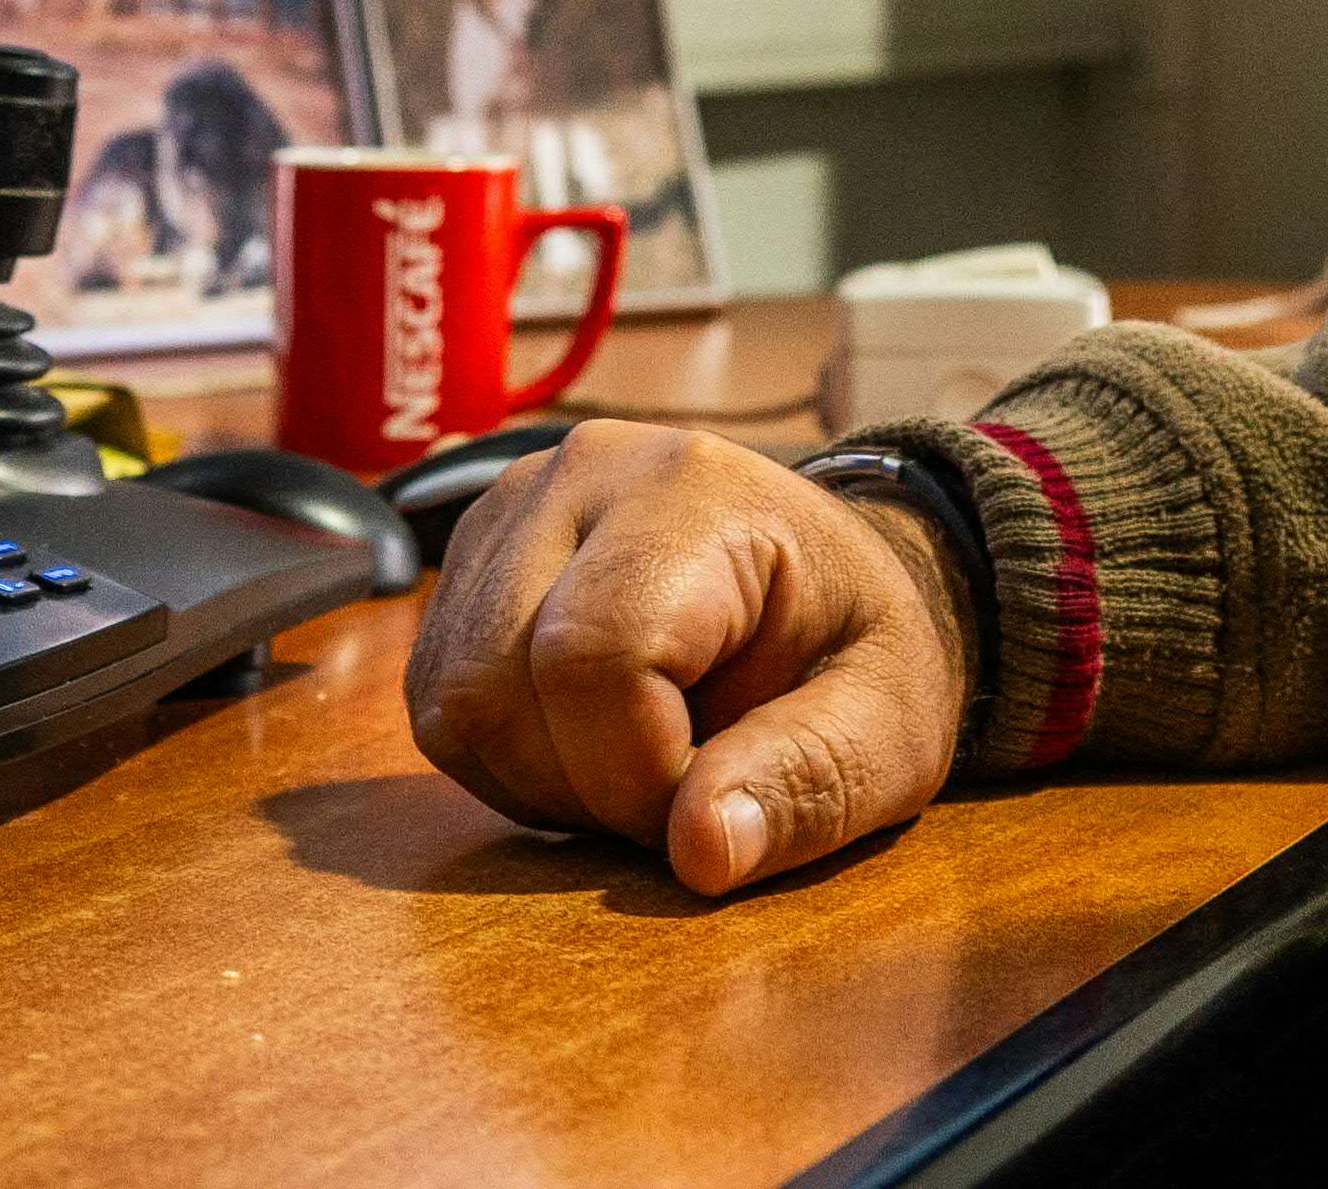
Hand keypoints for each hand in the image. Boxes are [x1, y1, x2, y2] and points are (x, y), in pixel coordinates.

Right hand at [402, 426, 973, 901]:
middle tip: (676, 793)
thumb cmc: (855, 645)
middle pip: (497, 681)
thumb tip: (697, 852)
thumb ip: (810, 783)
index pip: (592, 654)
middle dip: (583, 788)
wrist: (823, 582)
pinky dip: (505, 759)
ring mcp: (507, 513)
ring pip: (452, 700)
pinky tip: (585, 747)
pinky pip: (436, 700)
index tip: (711, 800)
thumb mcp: (891, 725)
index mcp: (691, 491)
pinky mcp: (469, 564)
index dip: (637, 773)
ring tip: (635, 766)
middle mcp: (576, 475)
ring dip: (537, 781)